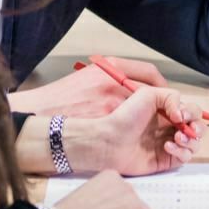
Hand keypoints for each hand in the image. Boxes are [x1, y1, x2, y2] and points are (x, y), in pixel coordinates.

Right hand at [9, 57, 170, 118]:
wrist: (42, 118)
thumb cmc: (61, 99)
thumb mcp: (86, 77)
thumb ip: (110, 76)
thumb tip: (134, 84)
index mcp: (111, 69)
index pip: (150, 73)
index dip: (160, 84)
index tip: (162, 93)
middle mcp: (116, 84)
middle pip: (154, 93)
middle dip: (162, 105)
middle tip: (166, 114)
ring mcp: (114, 106)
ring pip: (148, 113)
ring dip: (155, 121)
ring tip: (154, 128)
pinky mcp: (111, 126)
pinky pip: (136, 129)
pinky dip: (144, 134)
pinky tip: (141, 139)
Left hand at [65, 85, 199, 175]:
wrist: (110, 140)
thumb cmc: (125, 116)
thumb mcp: (148, 95)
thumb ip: (171, 97)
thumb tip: (183, 115)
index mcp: (168, 112)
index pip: (192, 111)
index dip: (192, 112)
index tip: (181, 114)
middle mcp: (171, 128)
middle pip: (198, 128)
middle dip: (198, 128)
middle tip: (187, 129)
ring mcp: (170, 144)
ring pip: (195, 144)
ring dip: (190, 141)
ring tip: (176, 138)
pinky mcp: (166, 160)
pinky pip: (184, 157)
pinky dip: (181, 151)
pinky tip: (167, 146)